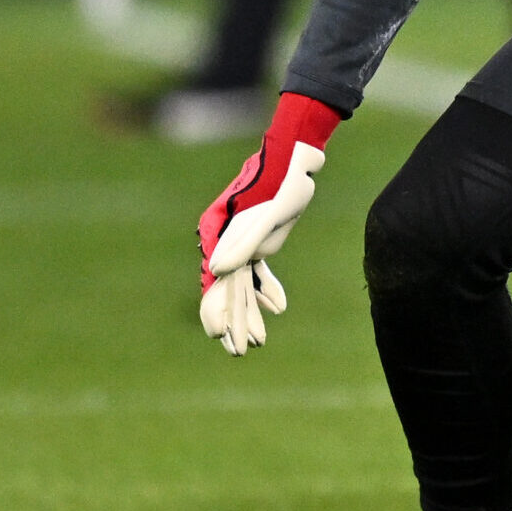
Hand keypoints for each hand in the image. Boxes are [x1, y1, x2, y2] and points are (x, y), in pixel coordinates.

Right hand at [197, 93, 340, 355]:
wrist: (296, 158)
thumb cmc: (281, 182)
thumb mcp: (267, 215)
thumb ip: (243, 243)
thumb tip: (217, 270)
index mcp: (219, 235)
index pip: (215, 281)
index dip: (217, 310)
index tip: (220, 336)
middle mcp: (224, 241)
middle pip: (227, 289)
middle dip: (235, 321)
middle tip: (239, 352)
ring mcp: (240, 242)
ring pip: (243, 285)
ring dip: (251, 312)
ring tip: (258, 343)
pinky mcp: (257, 241)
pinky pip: (257, 273)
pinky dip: (266, 290)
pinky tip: (277, 307)